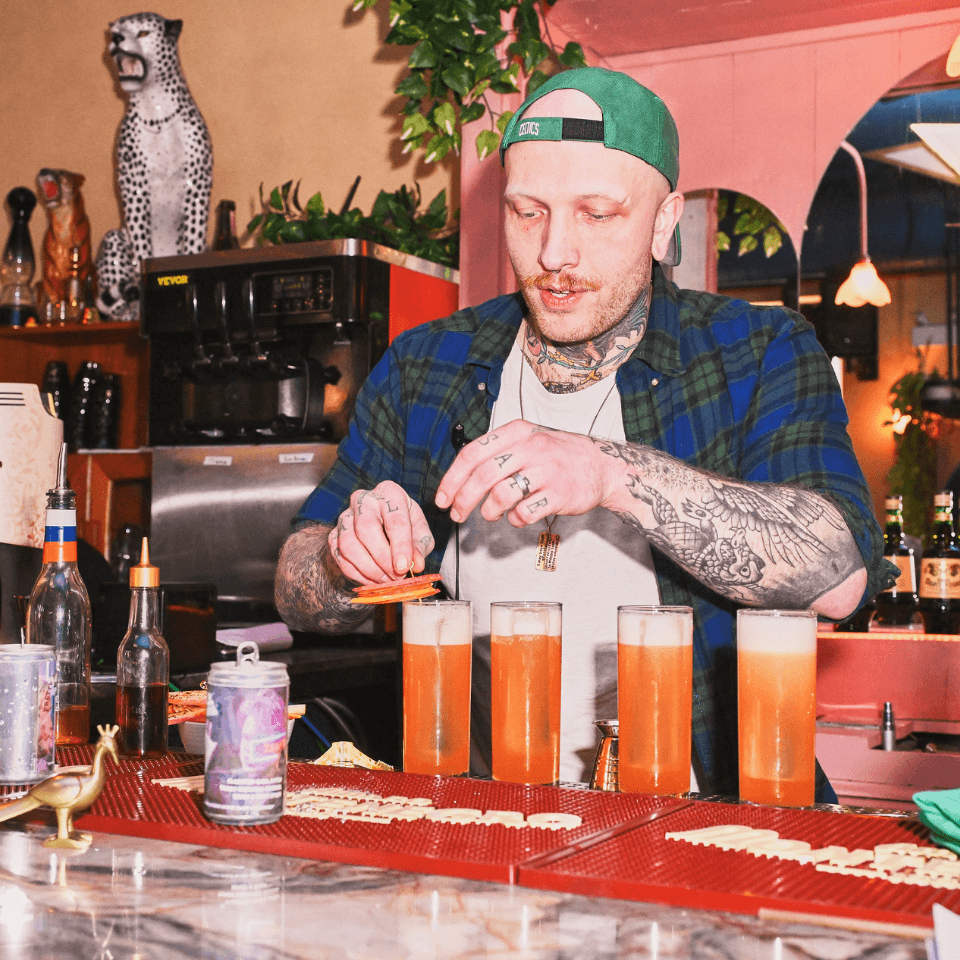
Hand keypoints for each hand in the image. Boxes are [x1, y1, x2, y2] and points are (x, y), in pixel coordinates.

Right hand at [327, 482, 434, 584]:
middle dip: (381, 558)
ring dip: (368, 568)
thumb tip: (416, 565)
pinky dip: (356, 573)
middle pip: (366, 528)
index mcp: (389, 493)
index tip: (404, 567)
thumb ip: (420, 547)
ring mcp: (344, 516)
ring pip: (348, 544)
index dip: (400, 546)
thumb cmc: (405, 524)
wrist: (383, 522)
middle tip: (396, 577)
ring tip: (386, 581)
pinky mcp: (334, 534)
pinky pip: (339, 556)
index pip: (395, 519)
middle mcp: (363, 500)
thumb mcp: (420, 531)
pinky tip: (372, 581)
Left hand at [435, 419, 609, 525]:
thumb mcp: (529, 440)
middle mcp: (531, 447)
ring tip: (492, 514)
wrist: (602, 465)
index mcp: (517, 432)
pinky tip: (518, 516)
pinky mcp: (559, 493)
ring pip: (501, 495)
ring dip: (489, 511)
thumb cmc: (558, 455)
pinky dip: (514, 519)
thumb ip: (498, 452)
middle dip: (463, 499)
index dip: (452, 478)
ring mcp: (546, 470)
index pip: (473, 453)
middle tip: (457, 514)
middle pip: (483, 475)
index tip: (442, 498)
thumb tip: (460, 477)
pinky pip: (524, 512)